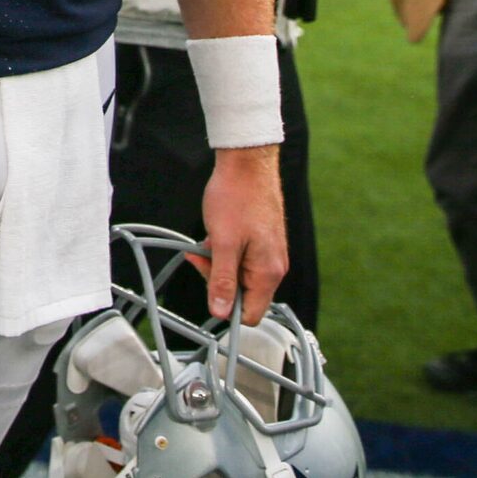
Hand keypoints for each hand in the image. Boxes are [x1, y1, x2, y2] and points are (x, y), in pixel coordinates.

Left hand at [196, 145, 287, 322]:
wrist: (247, 163)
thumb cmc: (237, 196)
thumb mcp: (222, 243)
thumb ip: (222, 280)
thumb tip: (220, 312)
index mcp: (268, 272)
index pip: (251, 314)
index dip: (227, 308)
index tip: (209, 290)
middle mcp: (273, 266)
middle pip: (243, 293)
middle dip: (217, 277)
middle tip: (202, 255)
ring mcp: (268, 253)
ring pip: (238, 273)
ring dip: (218, 261)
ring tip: (208, 239)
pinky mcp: (262, 241)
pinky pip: (240, 257)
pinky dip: (224, 250)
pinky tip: (215, 233)